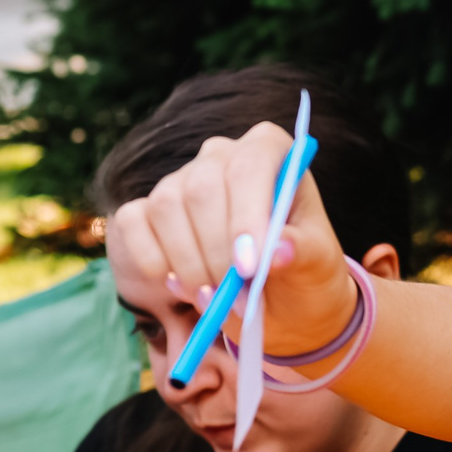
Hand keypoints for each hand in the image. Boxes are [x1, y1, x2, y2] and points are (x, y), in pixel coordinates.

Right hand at [106, 120, 358, 354]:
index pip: (250, 167)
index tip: (249, 267)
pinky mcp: (150, 209)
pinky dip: (151, 258)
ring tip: (218, 300)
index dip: (246, 217)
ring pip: (166, 206)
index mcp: (270, 151)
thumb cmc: (303, 271)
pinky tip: (179, 285)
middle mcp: (222, 154)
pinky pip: (133, 222)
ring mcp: (182, 179)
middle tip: (238, 300)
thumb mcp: (317, 265)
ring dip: (189, 264)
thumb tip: (278, 251)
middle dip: (217, 253)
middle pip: (201, 188)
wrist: (280, 299)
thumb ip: (303, 252)